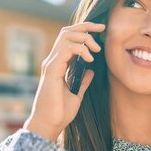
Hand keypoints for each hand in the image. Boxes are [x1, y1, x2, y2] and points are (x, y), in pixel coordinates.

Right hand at [23, 22, 105, 141]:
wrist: (49, 125)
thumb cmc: (60, 112)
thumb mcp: (77, 94)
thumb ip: (82, 81)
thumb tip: (91, 71)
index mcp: (58, 65)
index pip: (68, 38)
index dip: (83, 30)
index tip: (99, 30)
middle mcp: (53, 61)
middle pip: (66, 31)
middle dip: (85, 26)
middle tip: (101, 28)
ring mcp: (51, 64)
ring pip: (66, 36)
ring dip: (85, 38)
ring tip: (96, 50)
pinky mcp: (52, 71)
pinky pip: (66, 50)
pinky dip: (80, 49)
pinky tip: (89, 59)